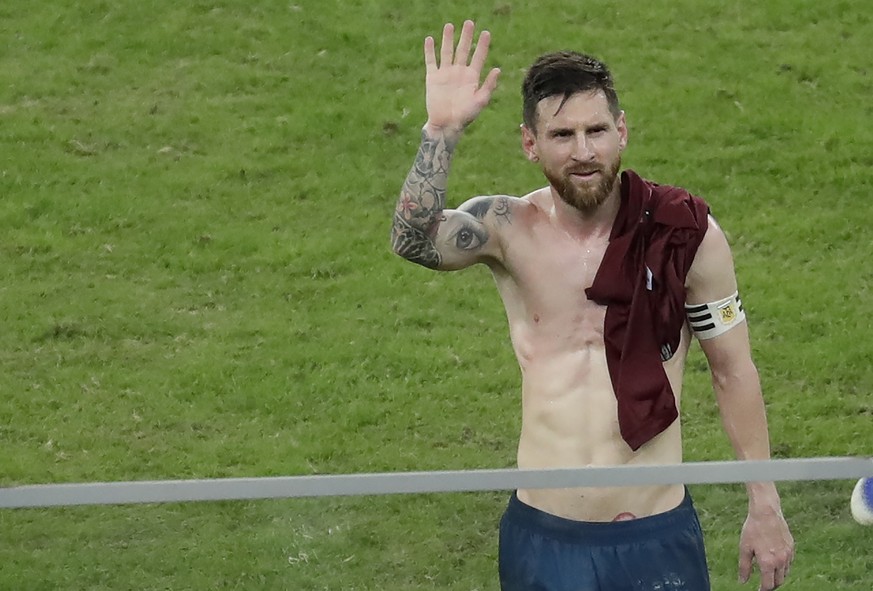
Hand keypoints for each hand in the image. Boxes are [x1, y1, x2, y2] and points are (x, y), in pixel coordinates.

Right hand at [423, 20, 500, 134]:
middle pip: (463, 50)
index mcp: (472, 77)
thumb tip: (498, 69)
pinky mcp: (433, 78)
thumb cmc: (465, 116)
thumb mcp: (480, 101)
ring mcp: (446, 74)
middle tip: (469, 23)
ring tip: (450, 26)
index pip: (478, 57)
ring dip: (448, 39)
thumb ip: (488, 85)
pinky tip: (430, 39)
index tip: (486, 32)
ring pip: (447, 52)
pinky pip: (431, 61)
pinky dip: (430, 51)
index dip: (482, 45)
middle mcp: (459, 73)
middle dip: (466, 37)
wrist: (446, 125)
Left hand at [738, 508, 794, 589]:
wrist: (766, 513)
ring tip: (769, 574)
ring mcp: (788, 554)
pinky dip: (783, 566)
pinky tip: (776, 562)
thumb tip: (742, 581)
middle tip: (764, 584)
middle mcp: (780, 561)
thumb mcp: (744, 548)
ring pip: (785, 573)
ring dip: (778, 576)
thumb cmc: (753, 529)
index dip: (763, 590)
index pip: (768, 585)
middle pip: (778, 581)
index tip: (759, 590)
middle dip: (771, 585)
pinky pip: (789, 563)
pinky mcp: (791, 547)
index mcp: (768, 563)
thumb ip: (744, 567)